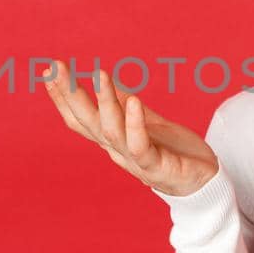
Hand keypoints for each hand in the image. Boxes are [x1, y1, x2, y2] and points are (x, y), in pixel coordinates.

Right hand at [41, 61, 218, 196]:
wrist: (204, 184)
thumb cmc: (175, 152)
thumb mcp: (148, 122)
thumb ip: (125, 104)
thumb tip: (106, 80)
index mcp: (113, 141)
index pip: (80, 118)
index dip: (63, 97)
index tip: (48, 71)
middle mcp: (117, 152)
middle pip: (87, 123)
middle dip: (70, 94)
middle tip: (56, 67)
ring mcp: (135, 161)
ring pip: (111, 132)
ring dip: (103, 102)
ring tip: (99, 73)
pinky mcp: (157, 168)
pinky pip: (141, 147)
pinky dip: (135, 125)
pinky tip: (133, 101)